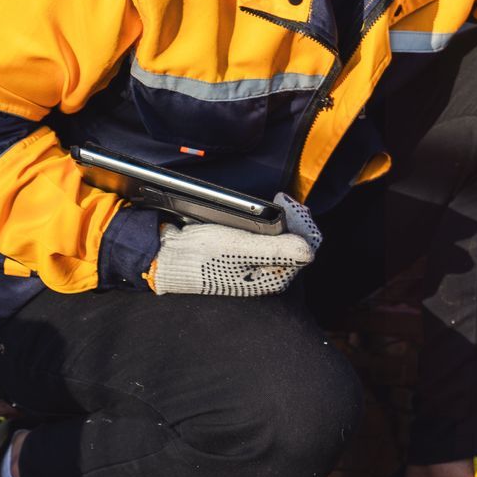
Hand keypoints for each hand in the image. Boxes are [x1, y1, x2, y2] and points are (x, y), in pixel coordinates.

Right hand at [149, 193, 321, 296]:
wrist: (166, 257)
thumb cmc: (202, 254)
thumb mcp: (239, 246)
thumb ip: (275, 249)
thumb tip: (309, 250)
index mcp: (273, 278)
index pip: (305, 247)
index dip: (301, 222)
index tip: (288, 202)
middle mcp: (268, 275)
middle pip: (295, 242)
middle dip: (293, 218)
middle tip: (282, 198)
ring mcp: (256, 267)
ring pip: (282, 239)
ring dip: (282, 219)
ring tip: (274, 202)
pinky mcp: (244, 258)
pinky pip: (265, 239)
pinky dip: (266, 225)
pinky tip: (258, 214)